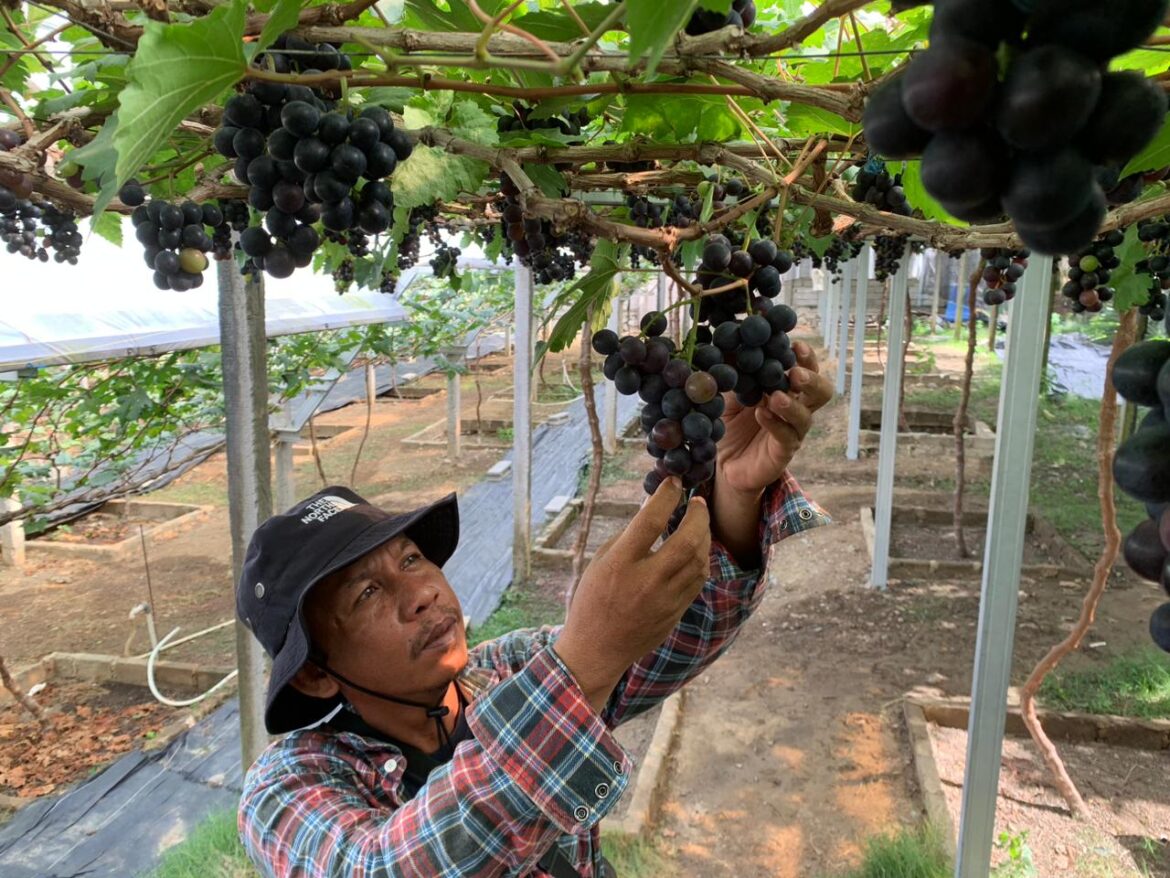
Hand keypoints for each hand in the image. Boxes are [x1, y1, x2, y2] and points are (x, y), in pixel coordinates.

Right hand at [554, 478, 710, 711]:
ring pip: (699, 560)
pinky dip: (701, 559)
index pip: (650, 521)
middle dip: (698, 515)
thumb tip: (652, 512)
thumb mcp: (599, 563)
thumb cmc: (592, 601)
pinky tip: (697, 550)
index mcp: (620, 564)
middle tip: (698, 502)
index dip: (666, 496)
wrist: (597, 650)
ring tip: (699, 523)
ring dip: (704, 536)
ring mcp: (665, 599)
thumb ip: (627, 538)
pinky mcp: (676, 612)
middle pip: (687, 541)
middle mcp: (646, 580)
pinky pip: (698, 580)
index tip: (673, 483)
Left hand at [715, 342, 833, 496]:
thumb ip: (734, 370)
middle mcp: (796, 409)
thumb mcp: (730, 391)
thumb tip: (730, 340)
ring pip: (806, 416)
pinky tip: (760, 414)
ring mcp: (793, 431)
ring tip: (775, 396)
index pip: (807, 369)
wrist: (723, 460)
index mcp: (788, 389)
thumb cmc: (731, 421)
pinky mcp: (783, 452)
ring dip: (792, 404)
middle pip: (821, 392)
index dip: (806, 357)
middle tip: (795, 373)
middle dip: (811, 379)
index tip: (795, 345)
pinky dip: (775, 424)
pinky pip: (787, 437)